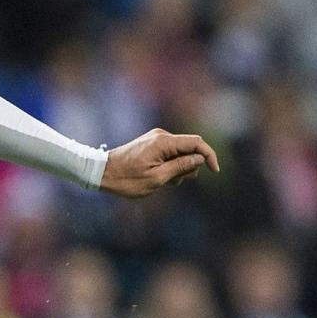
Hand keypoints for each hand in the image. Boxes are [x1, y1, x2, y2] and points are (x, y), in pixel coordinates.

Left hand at [100, 128, 220, 197]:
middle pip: (190, 149)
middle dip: (189, 167)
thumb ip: (180, 167)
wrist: (101, 172)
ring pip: (181, 153)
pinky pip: (171, 154)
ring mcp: (156, 139)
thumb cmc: (127, 179)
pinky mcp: (152, 144)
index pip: (197, 142)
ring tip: (161, 180)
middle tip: (172, 182)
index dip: (209, 156)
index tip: (215, 171)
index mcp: (164, 142)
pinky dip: (170, 166)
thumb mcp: (157, 178)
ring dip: (178, 169)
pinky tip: (157, 176)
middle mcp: (162, 136)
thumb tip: (199, 158)